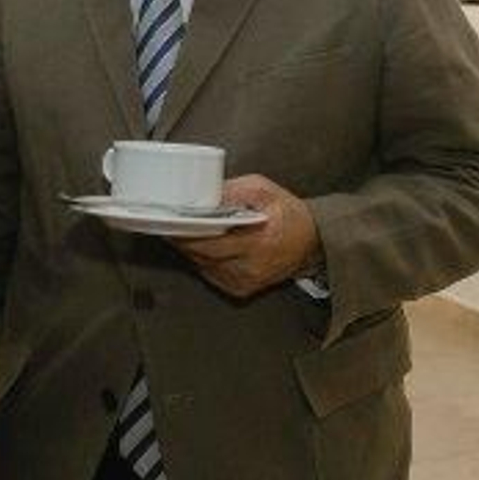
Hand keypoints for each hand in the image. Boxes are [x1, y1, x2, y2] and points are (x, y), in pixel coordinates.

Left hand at [172, 174, 322, 297]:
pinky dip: (201, 259)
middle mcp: (250, 268)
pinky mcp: (240, 289)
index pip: (210, 243)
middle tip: (167, 222)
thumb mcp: (264, 190)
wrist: (312, 242)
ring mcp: (244, 282)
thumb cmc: (289, 214)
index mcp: (258, 243)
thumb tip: (204, 193)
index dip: (185, 233)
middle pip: (201, 255)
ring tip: (180, 230)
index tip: (170, 221)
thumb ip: (234, 190)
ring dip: (189, 249)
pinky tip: (200, 244)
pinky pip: (210, 273)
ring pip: (202, 266)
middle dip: (182, 239)